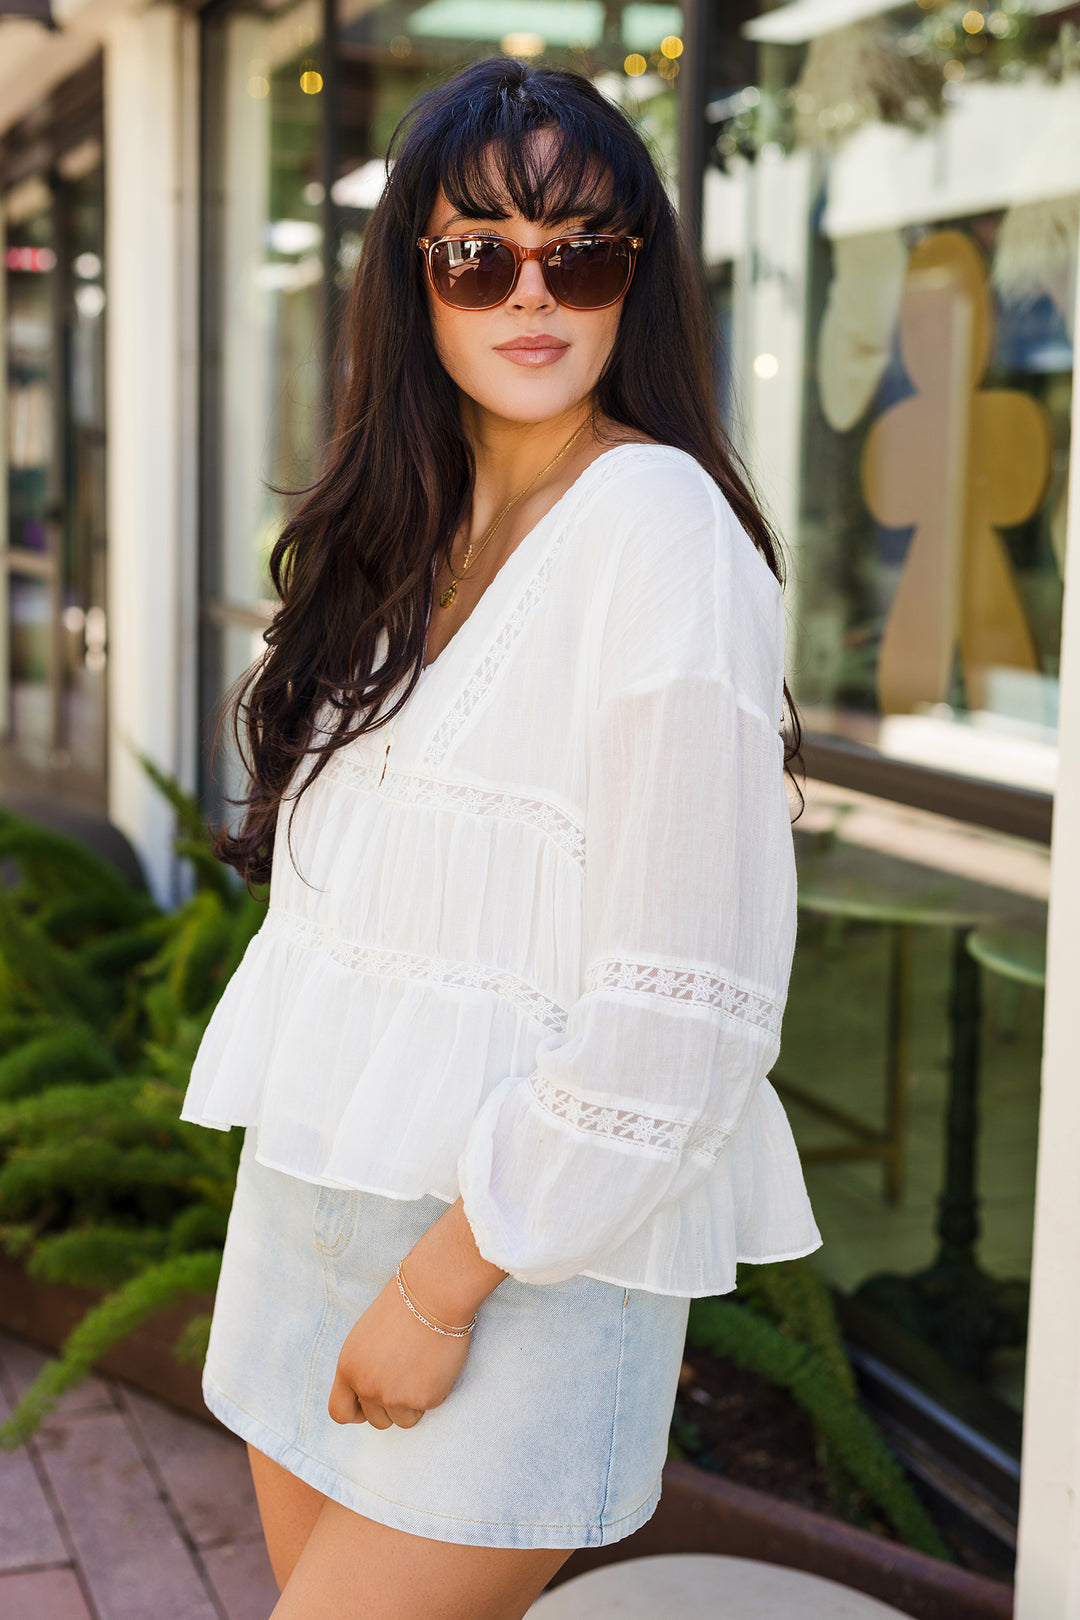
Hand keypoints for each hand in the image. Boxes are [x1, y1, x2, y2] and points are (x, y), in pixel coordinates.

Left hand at [327, 1198, 505, 1430]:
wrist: (434, 1292)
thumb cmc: (404, 1305)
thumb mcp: (366, 1337)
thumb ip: (363, 1367)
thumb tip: (368, 1394)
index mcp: (348, 1367)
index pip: (340, 1411)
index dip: (357, 1412)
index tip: (370, 1406)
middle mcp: (366, 1386)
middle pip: (376, 1420)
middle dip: (391, 1406)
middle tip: (408, 1377)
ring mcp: (393, 1395)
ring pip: (403, 1420)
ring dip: (413, 1403)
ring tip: (422, 1369)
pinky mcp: (422, 1398)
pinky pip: (428, 1408)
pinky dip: (434, 1392)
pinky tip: (436, 1364)